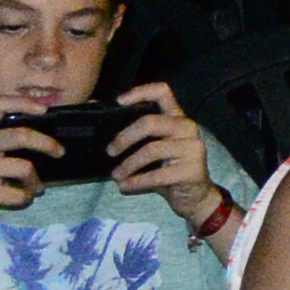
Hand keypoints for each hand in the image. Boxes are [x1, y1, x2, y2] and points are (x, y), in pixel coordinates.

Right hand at [0, 113, 59, 220]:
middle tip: (60, 152)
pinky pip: (18, 194)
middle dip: (47, 144)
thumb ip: (10, 140)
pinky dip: (26, 198)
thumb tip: (52, 135)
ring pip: (24, 168)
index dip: (22, 103)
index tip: (44, 109)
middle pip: (21, 136)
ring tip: (36, 187)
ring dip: (36, 182)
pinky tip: (21, 198)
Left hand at [101, 83, 217, 211]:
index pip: (162, 93)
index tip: (119, 102)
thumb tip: (94, 110)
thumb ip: (135, 134)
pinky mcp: (192, 170)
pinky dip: (136, 181)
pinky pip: (157, 175)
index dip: (140, 92)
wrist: (195, 197)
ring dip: (128, 164)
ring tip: (116, 175)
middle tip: (110, 152)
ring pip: (151, 150)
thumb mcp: (153, 149)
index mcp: (177, 119)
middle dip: (124, 137)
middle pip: (150, 122)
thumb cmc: (168, 169)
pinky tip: (125, 186)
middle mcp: (188, 128)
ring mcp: (193, 148)